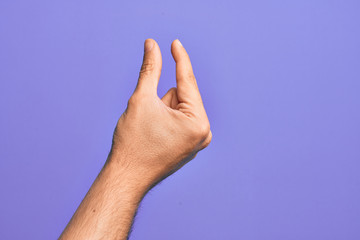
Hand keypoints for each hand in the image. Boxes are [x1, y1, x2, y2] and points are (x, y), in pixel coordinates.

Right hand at [110, 39, 211, 183]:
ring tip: (149, 129)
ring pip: (178, 108)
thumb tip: (152, 45)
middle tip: (148, 117)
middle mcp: (203, 133)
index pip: (187, 82)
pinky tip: (153, 135)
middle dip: (162, 99)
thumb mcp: (141, 99)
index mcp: (198, 123)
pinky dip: (164, 119)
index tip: (175, 42)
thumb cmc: (133, 142)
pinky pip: (177, 120)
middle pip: (181, 96)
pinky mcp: (188, 146)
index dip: (179, 59)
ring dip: (161, 109)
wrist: (126, 178)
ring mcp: (196, 142)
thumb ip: (150, 69)